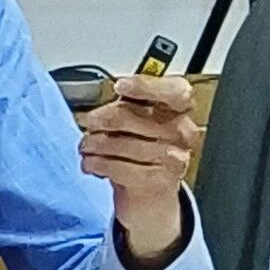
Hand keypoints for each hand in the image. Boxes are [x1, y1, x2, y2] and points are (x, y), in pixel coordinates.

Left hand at [78, 74, 200, 269]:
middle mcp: (183, 131)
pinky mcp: (163, 182)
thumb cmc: (140, 139)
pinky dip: (100, 165)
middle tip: (90, 122)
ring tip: (86, 146)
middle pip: (134, 116)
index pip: (174, 91)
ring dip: (97, 144)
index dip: (145, 86)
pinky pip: (123, 169)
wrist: (149, 183)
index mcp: (180, 106)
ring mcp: (176, 158)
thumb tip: (108, 98)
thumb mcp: (136, 112)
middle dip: (105, 118)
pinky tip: (91, 163)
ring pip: (126, 145)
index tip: (119, 86)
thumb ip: (128, 101)